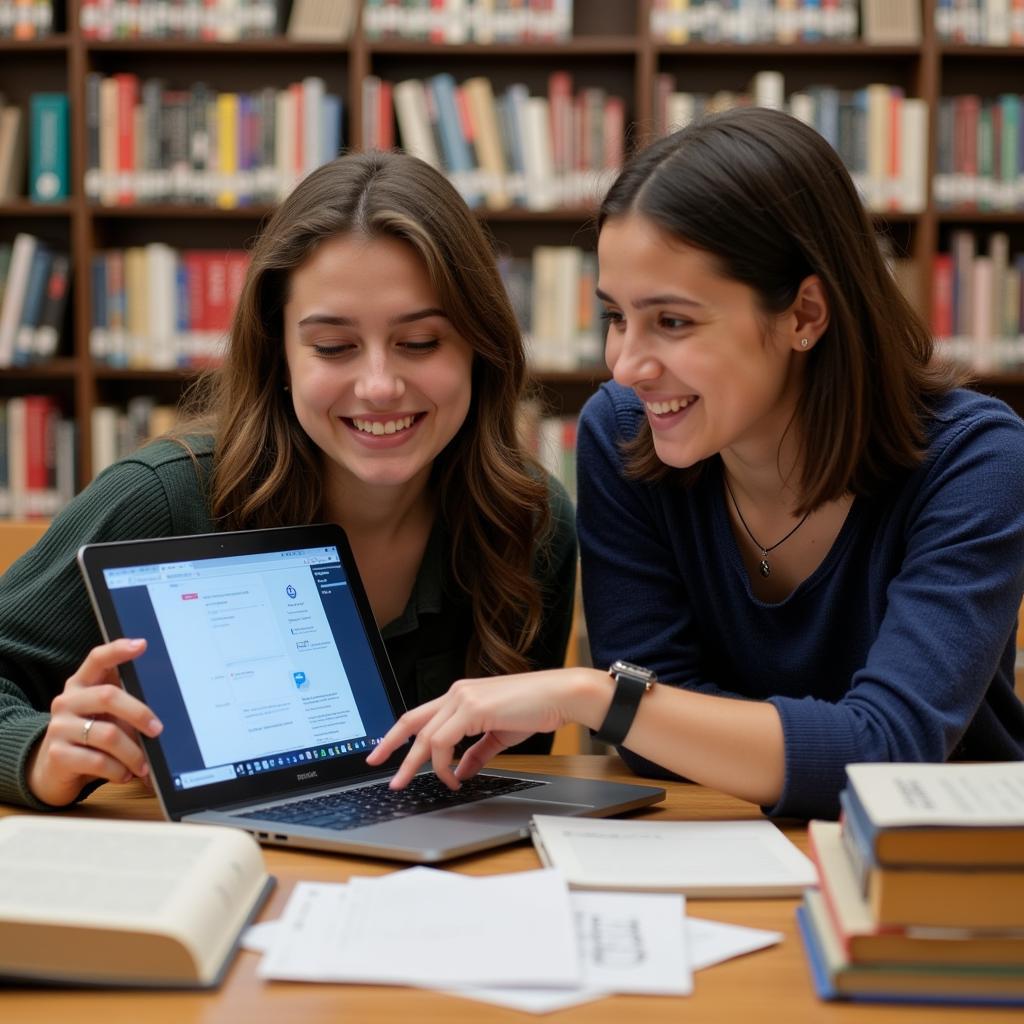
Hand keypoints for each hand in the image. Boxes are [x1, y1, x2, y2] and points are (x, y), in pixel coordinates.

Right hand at [26, 638, 162, 806]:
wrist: (54, 770)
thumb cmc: (91, 735)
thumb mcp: (107, 715)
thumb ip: (126, 703)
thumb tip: (163, 714)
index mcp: (81, 684)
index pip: (97, 659)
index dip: (118, 650)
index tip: (142, 644)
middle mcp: (67, 700)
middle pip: (108, 696)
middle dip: (140, 713)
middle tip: (158, 730)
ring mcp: (59, 727)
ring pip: (107, 734)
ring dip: (133, 753)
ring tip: (145, 766)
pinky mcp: (57, 754)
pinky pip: (98, 761)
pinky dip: (119, 771)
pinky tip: (126, 774)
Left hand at [366, 668, 587, 789]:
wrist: (560, 696)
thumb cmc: (535, 710)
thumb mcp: (499, 735)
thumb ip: (476, 752)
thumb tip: (461, 771)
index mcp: (460, 695)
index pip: (419, 715)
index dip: (398, 735)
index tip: (382, 753)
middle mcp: (457, 692)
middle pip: (412, 722)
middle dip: (391, 748)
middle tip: (379, 769)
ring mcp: (463, 698)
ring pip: (426, 736)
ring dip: (418, 764)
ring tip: (413, 783)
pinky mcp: (473, 707)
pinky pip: (444, 741)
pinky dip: (443, 763)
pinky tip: (452, 777)